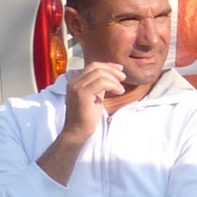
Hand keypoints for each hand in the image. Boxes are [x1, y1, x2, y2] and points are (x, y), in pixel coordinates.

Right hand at [37, 62, 126, 185]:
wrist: (78, 130)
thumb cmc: (87, 115)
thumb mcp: (95, 95)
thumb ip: (99, 84)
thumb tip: (113, 74)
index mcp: (75, 81)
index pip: (92, 66)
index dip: (108, 66)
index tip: (120, 70)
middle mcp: (73, 82)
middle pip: (95, 67)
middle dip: (112, 70)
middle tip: (123, 78)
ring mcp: (76, 87)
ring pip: (99, 73)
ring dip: (114, 79)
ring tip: (121, 89)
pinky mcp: (82, 94)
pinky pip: (101, 83)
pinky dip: (113, 85)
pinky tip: (119, 92)